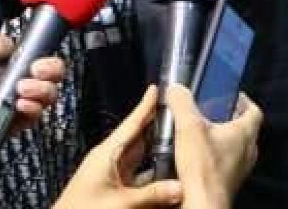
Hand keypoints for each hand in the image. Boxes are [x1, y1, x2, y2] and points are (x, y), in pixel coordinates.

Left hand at [0, 26, 64, 132]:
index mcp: (0, 55)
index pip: (8, 45)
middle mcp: (16, 73)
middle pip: (49, 64)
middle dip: (49, 66)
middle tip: (35, 69)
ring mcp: (22, 95)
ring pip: (49, 88)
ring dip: (42, 88)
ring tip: (23, 89)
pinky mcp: (21, 117)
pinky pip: (38, 112)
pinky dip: (34, 107)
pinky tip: (20, 105)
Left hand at [54, 86, 182, 207]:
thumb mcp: (120, 203)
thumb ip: (152, 194)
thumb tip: (180, 186)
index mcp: (107, 154)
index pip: (130, 124)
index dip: (144, 106)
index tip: (155, 89)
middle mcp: (110, 160)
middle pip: (139, 139)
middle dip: (157, 128)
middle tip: (178, 116)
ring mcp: (112, 175)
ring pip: (140, 159)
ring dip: (157, 153)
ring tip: (180, 144)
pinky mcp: (114, 190)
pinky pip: (138, 178)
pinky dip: (152, 175)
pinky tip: (168, 177)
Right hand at [169, 86, 261, 206]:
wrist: (202, 203)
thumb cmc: (202, 165)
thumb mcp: (188, 126)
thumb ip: (182, 102)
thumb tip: (176, 88)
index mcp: (245, 133)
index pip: (254, 111)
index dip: (244, 101)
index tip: (231, 95)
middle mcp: (249, 151)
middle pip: (246, 129)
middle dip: (231, 118)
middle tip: (212, 111)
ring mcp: (241, 168)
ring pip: (237, 147)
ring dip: (224, 138)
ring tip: (203, 132)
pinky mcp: (230, 181)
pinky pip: (228, 162)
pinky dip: (217, 155)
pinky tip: (199, 155)